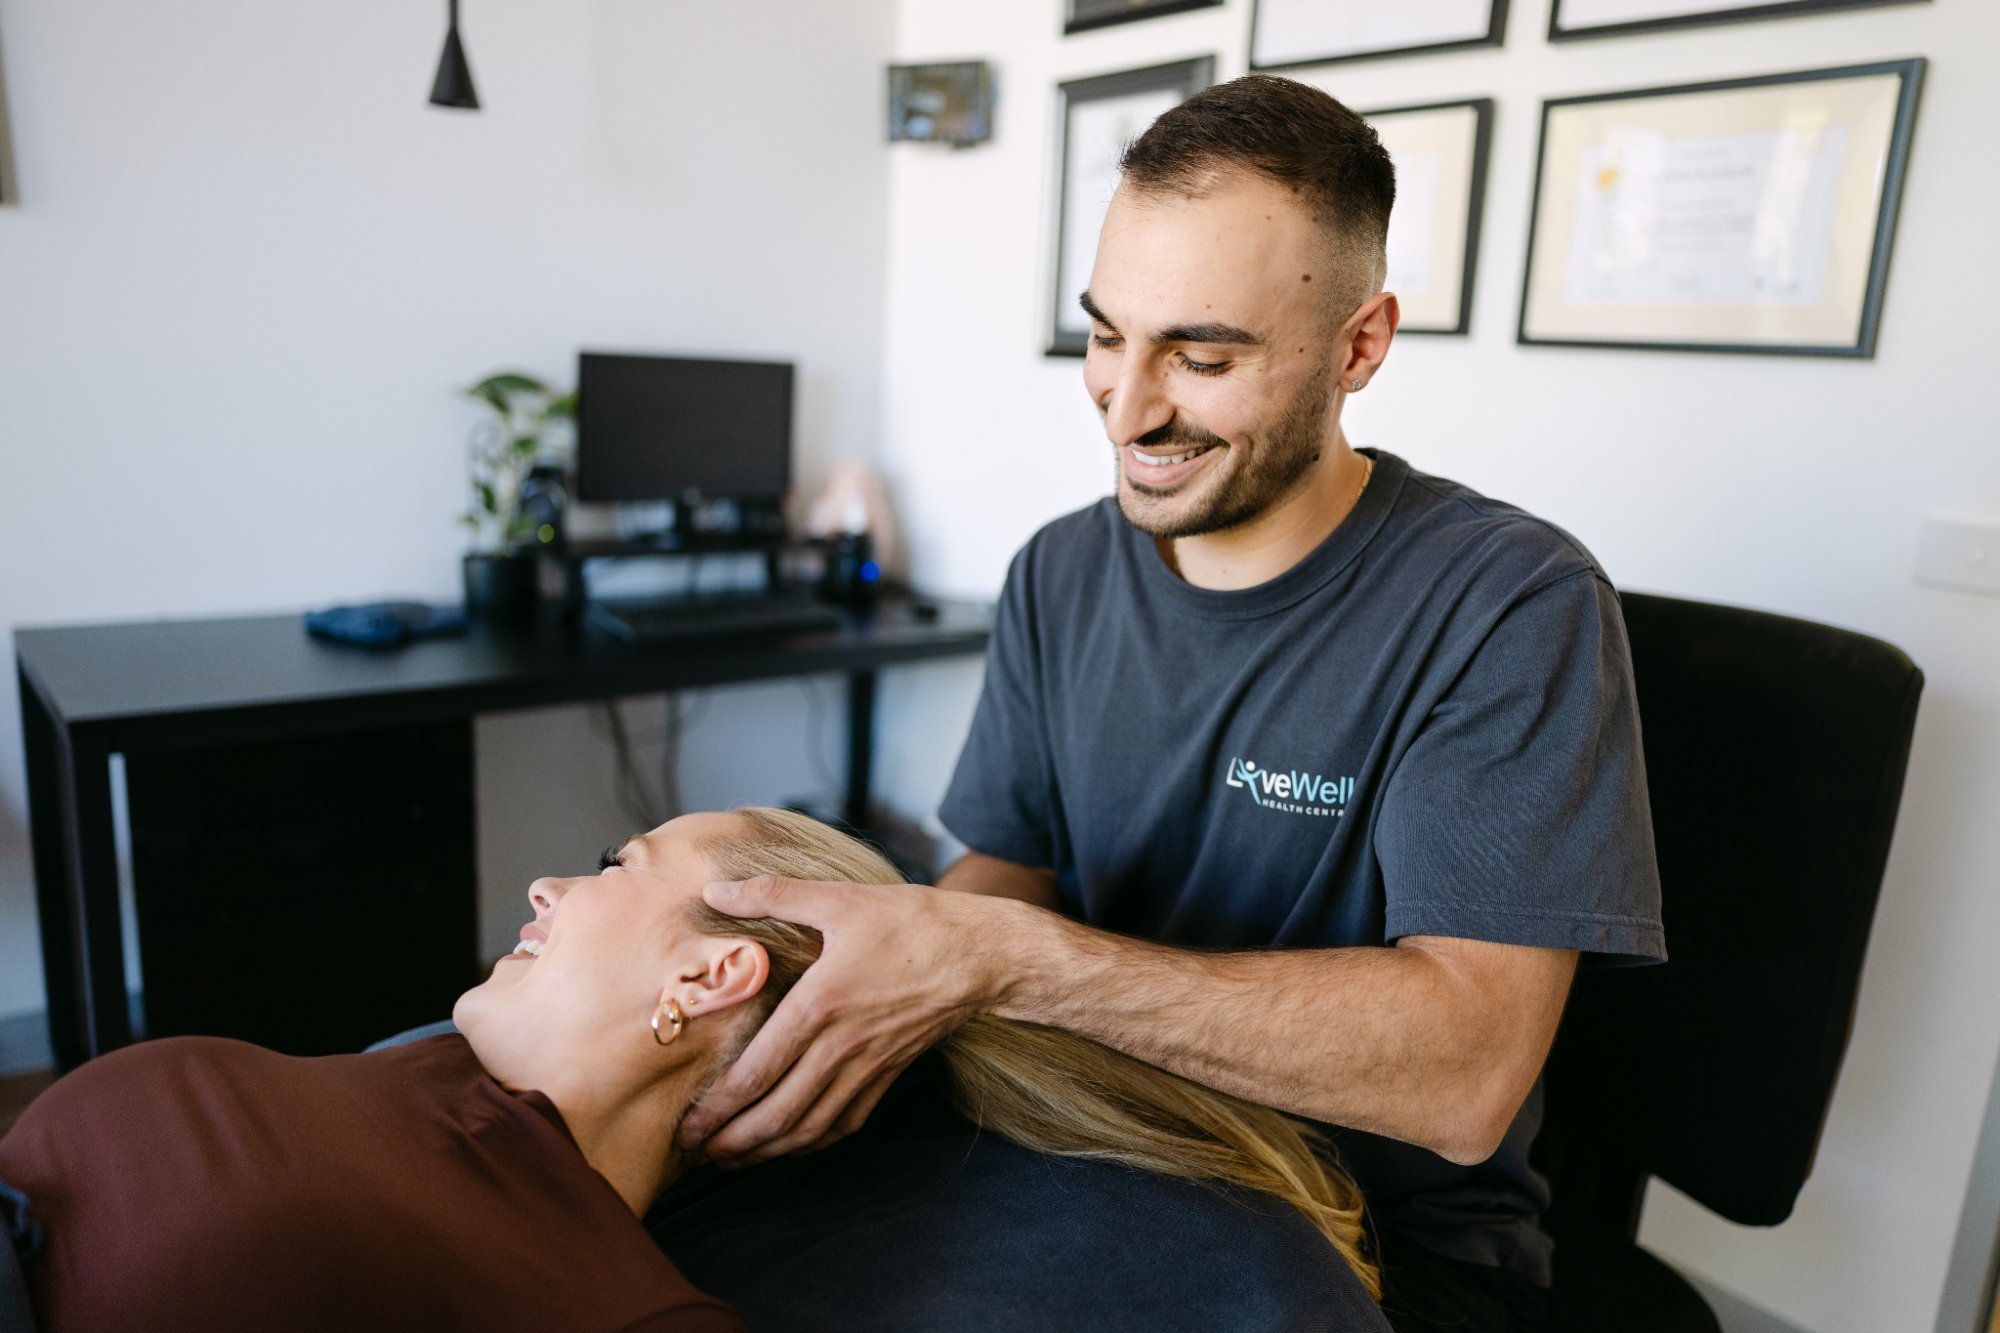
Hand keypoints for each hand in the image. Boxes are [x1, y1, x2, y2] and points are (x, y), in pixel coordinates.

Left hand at [675, 874, 1010, 1164]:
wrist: (980, 954)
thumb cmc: (909, 923)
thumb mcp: (839, 899)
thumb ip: (774, 895)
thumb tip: (715, 891)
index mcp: (820, 1006)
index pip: (758, 1073)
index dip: (718, 1108)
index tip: (686, 1127)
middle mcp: (841, 1047)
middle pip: (778, 1114)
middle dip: (732, 1142)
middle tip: (695, 1152)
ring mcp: (868, 1066)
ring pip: (810, 1128)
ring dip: (767, 1150)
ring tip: (732, 1159)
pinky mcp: (889, 1073)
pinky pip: (845, 1123)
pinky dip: (812, 1141)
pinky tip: (792, 1143)